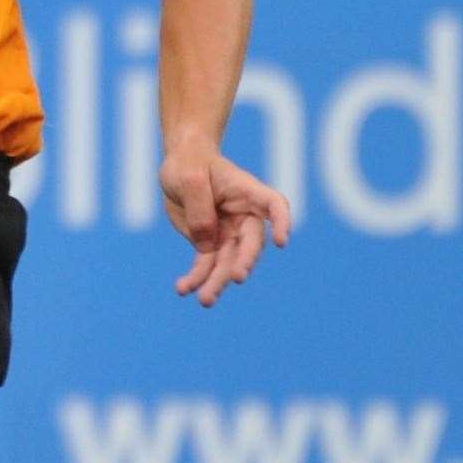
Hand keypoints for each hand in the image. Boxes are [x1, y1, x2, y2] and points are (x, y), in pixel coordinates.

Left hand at [160, 145, 291, 307]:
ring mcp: (229, 233)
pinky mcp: (210, 244)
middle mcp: (244, 216)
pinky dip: (195, 279)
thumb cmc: (189, 162)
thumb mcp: (189, 177)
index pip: (274, 205)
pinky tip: (183, 289)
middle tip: (237, 278)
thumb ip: (199, 208)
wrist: (179, 166)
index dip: (282, 222)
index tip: (282, 241)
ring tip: (205, 300)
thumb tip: (207, 245)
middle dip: (244, 262)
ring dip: (217, 282)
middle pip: (251, 243)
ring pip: (228, 263)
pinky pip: (205, 266)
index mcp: (248, 191)